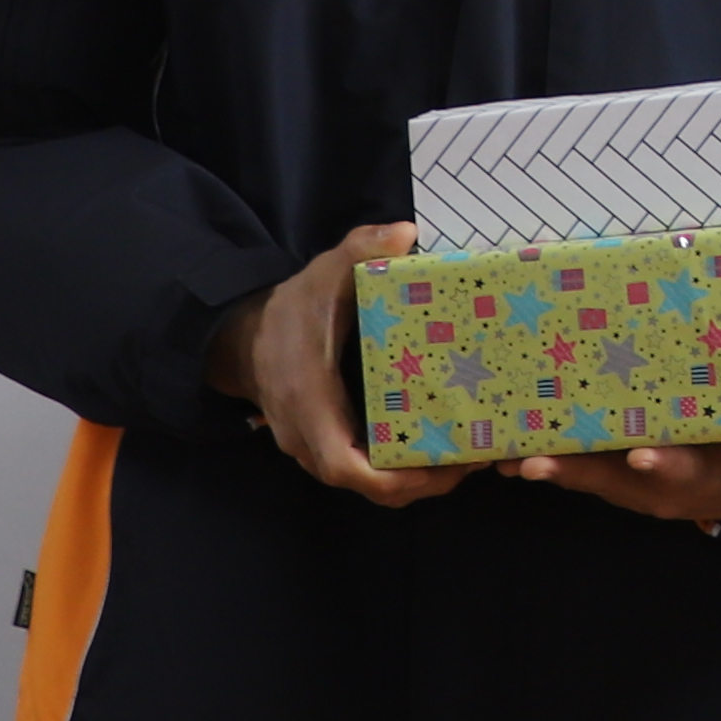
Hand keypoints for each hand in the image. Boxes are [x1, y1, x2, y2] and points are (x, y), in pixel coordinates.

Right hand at [206, 225, 479, 507]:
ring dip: (416, 478)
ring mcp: (317, 448)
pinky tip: (436, 445)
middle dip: (424, 481)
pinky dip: (400, 468)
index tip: (442, 467)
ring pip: (371, 484)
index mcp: (311, 405)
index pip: (348, 468)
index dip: (395, 478)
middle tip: (476, 459)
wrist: (244, 338)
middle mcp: (312, 440)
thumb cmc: (289, 310)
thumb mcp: (322, 274)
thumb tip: (405, 232)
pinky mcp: (326, 444)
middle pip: (372, 487)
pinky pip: (366, 470)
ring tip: (467, 456)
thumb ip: (359, 250)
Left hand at [517, 430, 720, 525]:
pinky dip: (547, 455)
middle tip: (530, 462)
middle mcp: (665, 485)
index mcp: (712, 474)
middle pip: (616, 479)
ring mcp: (638, 482)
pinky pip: (581, 465)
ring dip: (547, 465)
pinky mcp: (619, 473)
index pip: (688, 470)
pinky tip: (507, 441)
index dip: (666, 464)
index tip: (643, 456)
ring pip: (589, 475)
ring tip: (502, 454)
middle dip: (573, 470)